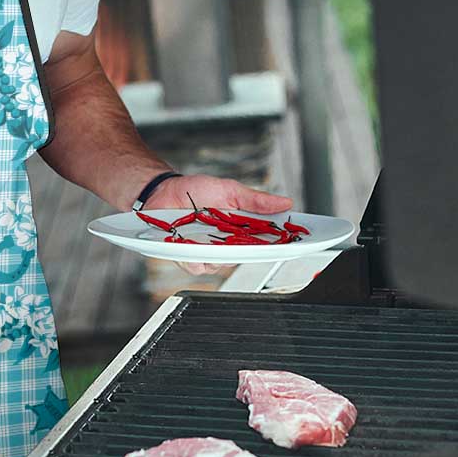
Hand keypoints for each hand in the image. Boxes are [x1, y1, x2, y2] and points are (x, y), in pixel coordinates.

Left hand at [146, 175, 293, 276]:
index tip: (294, 242)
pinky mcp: (187, 257)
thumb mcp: (229, 190)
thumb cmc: (195, 190)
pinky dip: (195, 258)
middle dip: (250, 251)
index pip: (265, 241)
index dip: (280, 244)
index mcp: (240, 229)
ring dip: (218, 253)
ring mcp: (206, 252)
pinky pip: (196, 266)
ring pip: (221, 265)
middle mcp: (225, 244)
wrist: (163, 191)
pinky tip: (192, 246)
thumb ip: (255, 200)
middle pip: (245, 257)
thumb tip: (285, 202)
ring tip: (212, 238)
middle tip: (250, 240)